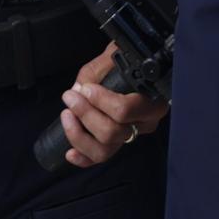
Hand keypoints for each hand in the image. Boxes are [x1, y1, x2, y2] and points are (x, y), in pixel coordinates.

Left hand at [55, 43, 166, 167]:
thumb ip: (94, 74)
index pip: (127, 110)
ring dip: (80, 135)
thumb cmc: (121, 63)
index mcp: (152, 101)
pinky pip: (100, 158)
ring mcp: (131, 137)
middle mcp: (145, 123)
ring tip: (67, 115)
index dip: (101, 101)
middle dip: (86, 114)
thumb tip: (78, 91)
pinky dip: (83, 159)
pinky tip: (70, 153)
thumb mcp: (110, 60)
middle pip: (113, 132)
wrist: (128, 66)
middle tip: (70, 96)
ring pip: (105, 149)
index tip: (86, 89)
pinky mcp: (117, 144)